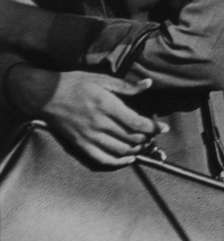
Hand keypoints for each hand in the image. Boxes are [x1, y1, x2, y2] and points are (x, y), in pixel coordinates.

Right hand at [31, 70, 163, 166]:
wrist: (43, 96)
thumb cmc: (73, 83)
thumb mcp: (101, 78)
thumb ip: (126, 86)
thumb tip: (148, 84)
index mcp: (106, 106)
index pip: (136, 123)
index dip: (153, 128)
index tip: (164, 129)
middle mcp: (98, 124)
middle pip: (131, 138)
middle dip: (147, 139)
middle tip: (154, 136)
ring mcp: (88, 136)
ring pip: (119, 150)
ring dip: (136, 150)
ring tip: (144, 145)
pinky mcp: (79, 144)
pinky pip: (101, 159)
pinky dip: (118, 161)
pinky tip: (128, 158)